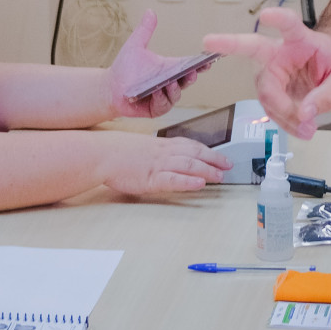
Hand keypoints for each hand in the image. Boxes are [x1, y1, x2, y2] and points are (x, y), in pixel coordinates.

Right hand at [97, 132, 230, 195]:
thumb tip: (171, 156)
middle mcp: (164, 153)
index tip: (221, 156)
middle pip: (194, 154)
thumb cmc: (119, 151)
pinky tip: (199, 184)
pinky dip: (188, 182)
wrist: (102, 154)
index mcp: (162, 145)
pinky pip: (172, 180)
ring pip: (188, 165)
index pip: (191, 145)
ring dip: (206, 170)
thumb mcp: (143, 147)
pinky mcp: (150, 179)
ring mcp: (158, 165)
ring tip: (220, 175)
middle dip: (214, 159)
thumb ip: (159, 151)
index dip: (208, 151)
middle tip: (229, 165)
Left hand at [106, 10, 215, 117]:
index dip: (200, 64)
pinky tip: (156, 92)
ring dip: (174, 89)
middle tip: (192, 72)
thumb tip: (150, 11)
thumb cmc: (124, 67)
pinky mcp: (154, 108)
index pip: (189, 66)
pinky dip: (161, 99)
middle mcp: (169, 83)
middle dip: (191, 77)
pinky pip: (162, 106)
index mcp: (169, 68)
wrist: (110, 87)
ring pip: (176, 95)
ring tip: (170, 82)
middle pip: (186, 81)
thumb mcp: (135, 46)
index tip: (208, 60)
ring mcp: (163, 97)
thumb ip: (144, 30)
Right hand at [203, 6, 330, 138]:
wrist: (328, 68)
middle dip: (229, 43)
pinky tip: (300, 127)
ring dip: (285, 114)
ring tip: (308, 127)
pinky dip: (286, 123)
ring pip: (266, 93)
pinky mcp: (268, 89)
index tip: (266, 15)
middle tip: (210, 40)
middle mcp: (278, 51)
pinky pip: (271, 109)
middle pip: (252, 46)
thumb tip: (305, 114)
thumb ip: (327, 94)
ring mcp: (269, 70)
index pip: (289, 25)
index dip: (277, 19)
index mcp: (300, 38)